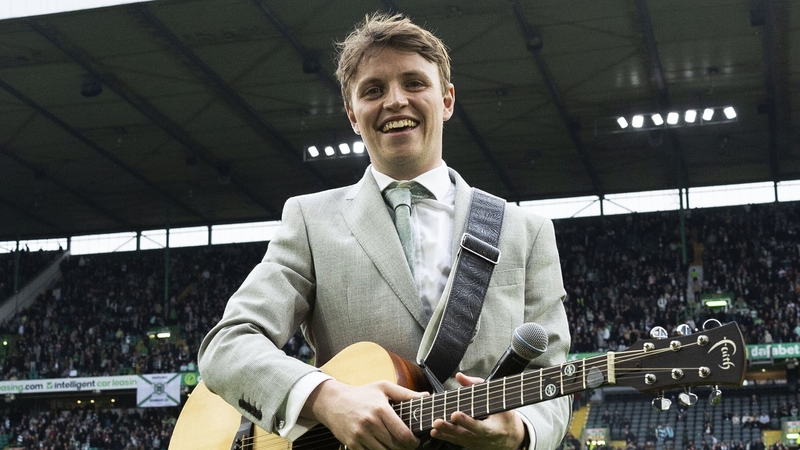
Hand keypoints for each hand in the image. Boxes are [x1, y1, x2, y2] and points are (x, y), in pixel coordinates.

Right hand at [302, 379, 425, 449]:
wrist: (333, 402)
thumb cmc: (361, 394)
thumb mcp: (383, 387)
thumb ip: (405, 393)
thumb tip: (425, 396)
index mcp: (380, 409)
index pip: (402, 434)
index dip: (412, 442)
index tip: (415, 442)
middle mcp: (370, 423)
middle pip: (394, 445)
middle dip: (404, 448)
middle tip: (408, 445)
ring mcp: (360, 435)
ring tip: (397, 446)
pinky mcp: (352, 444)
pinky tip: (383, 447)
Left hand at [430, 373, 526, 449]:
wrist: (511, 440)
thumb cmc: (505, 419)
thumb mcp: (498, 401)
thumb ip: (477, 386)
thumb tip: (460, 376)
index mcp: (491, 428)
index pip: (477, 425)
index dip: (465, 420)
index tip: (455, 414)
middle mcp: (481, 438)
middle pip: (463, 434)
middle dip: (449, 428)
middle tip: (437, 422)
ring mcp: (473, 443)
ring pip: (457, 439)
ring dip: (444, 433)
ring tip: (434, 426)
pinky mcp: (468, 444)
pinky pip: (455, 441)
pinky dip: (445, 436)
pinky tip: (435, 432)